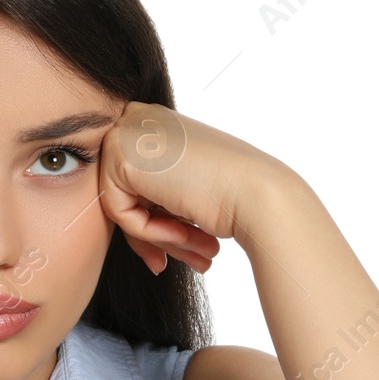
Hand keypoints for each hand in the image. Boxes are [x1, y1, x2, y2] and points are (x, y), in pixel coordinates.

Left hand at [97, 102, 281, 273]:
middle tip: (194, 259)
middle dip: (159, 235)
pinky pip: (119, 212)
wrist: (259, 194)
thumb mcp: (187, 187)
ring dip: (162, 239)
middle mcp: (140, 120)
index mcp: (158, 122)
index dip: (160, 221)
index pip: (138, 182)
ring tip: (200, 254)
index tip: (185, 248)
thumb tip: (131, 221)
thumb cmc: (235, 194)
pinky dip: (150, 233)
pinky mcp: (120, 156)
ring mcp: (127, 133)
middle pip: (128, 194)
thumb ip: (157, 194)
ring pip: (124, 207)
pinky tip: (184, 235)